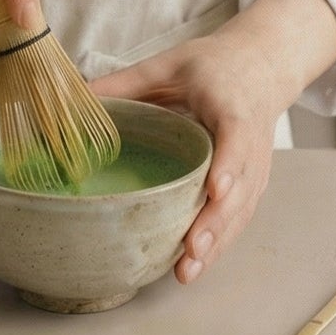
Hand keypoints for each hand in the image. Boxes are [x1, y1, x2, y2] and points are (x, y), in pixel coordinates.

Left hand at [89, 0, 335, 282]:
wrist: (262, 67)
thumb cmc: (213, 65)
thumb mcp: (169, 64)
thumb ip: (125, 82)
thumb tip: (73, 97)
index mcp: (233, 106)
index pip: (236, 137)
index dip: (229, 165)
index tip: (215, 189)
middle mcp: (252, 143)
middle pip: (241, 187)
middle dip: (216, 221)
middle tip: (191, 250)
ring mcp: (256, 168)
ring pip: (240, 211)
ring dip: (216, 243)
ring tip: (187, 271)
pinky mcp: (252, 185)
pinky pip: (238, 218)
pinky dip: (220, 243)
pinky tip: (194, 265)